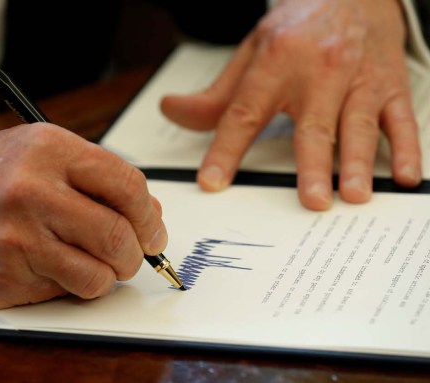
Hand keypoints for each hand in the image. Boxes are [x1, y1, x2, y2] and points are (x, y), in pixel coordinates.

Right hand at [0, 123, 166, 308]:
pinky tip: (60, 271)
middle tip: (133, 256)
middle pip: (119, 234)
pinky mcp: (8, 275)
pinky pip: (67, 291)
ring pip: (99, 273)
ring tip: (95, 264)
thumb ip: (95, 177)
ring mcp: (19, 236)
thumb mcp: (39, 153)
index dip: (149, 215)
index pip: (127, 184)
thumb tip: (150, 212)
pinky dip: (76, 287)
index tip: (153, 231)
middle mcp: (34, 190)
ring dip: (109, 276)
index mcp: (49, 149)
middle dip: (137, 253)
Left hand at [160, 0, 421, 209]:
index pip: (244, 113)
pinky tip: (406, 174)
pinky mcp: (390, 85)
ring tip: (355, 195)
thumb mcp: (251, 53)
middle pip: (312, 125)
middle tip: (312, 200)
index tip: (212, 182)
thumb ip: (215, 93)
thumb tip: (171, 110)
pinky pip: (401, 119)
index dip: (226, 150)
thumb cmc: (297, 29)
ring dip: (359, 162)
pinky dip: (407, 148)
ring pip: (359, 124)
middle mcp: (319, 70)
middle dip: (313, 164)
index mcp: (276, 63)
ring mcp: (359, 78)